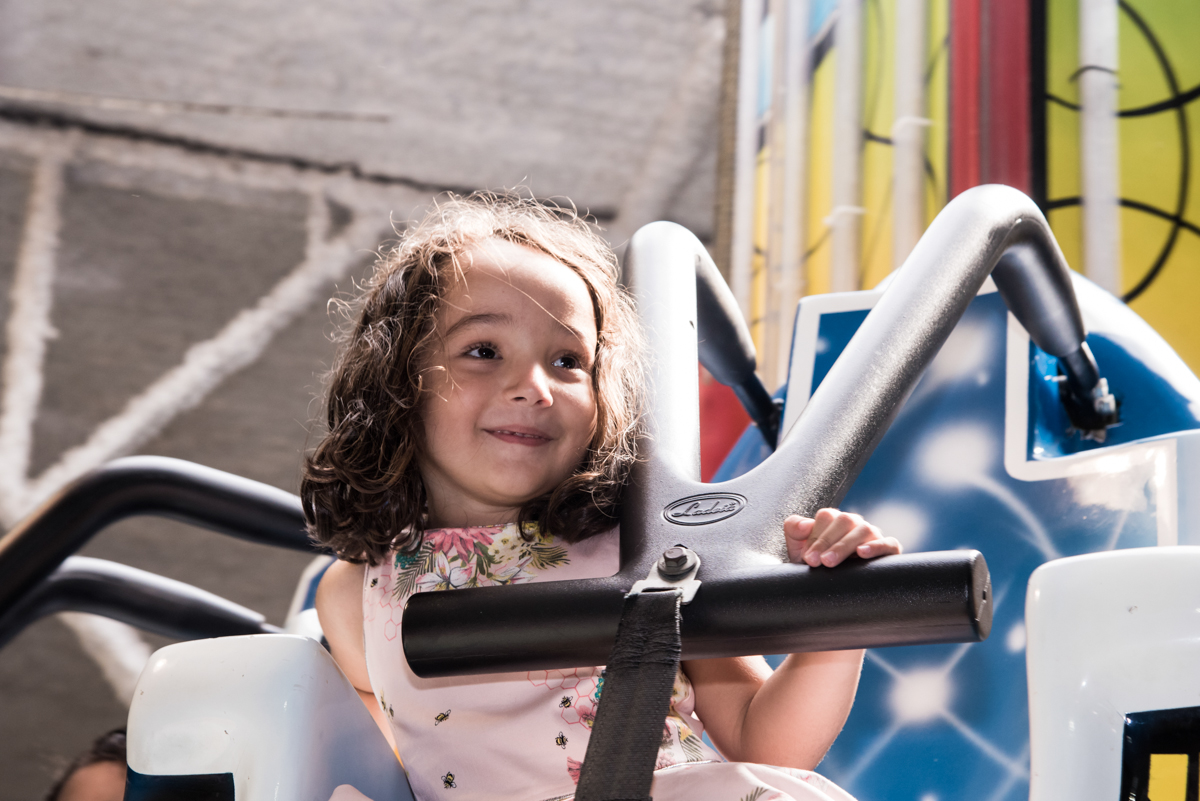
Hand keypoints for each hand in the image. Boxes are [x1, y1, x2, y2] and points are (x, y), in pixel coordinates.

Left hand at [783, 508, 900, 566]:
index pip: (827, 516)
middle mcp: (854, 524)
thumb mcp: (799, 548)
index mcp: (834, 520)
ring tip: (830, 562)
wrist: (831, 591)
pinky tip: (862, 554)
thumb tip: (806, 524)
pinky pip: (889, 543)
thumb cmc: (816, 566)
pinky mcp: (889, 550)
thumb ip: (794, 529)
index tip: (807, 558)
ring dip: (845, 545)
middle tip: (816, 562)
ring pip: (865, 530)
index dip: (815, 536)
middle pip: (845, 520)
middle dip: (827, 541)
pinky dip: (877, 546)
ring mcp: (873, 535)